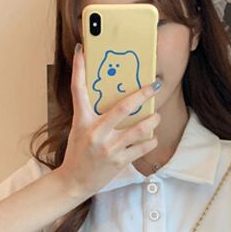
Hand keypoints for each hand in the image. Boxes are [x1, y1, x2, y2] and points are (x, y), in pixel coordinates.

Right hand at [59, 42, 161, 198]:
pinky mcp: (118, 162)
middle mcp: (95, 132)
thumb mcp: (79, 129)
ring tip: (156, 117)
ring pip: (139, 129)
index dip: (79, 68)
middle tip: (154, 86)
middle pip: (123, 107)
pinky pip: (142, 148)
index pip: (78, 89)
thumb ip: (92, 113)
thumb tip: (109, 94)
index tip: (81, 50)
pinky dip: (150, 141)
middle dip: (142, 95)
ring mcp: (108, 148)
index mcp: (82, 120)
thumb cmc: (78, 152)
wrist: (74, 181)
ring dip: (152, 121)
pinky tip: (151, 137)